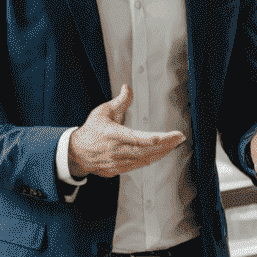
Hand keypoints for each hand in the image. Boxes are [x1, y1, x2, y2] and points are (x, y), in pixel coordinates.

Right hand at [67, 85, 184, 178]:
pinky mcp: (118, 170)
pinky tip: (161, 152)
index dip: (158, 139)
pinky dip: (152, 159)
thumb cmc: (91, 131)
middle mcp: (117, 151)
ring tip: (175, 143)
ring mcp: (118, 163)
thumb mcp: (102, 112)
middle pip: (147, 150)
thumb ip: (119, 101)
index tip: (173, 135)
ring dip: (162, 152)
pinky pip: (139, 165)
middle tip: (180, 137)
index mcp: (113, 135)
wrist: (76, 153)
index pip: (139, 138)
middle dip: (166, 144)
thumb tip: (127, 87)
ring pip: (145, 159)